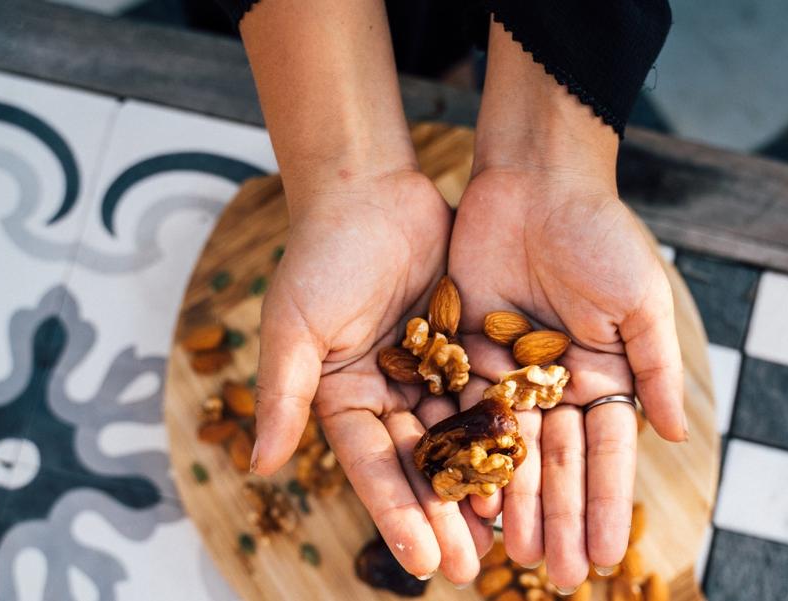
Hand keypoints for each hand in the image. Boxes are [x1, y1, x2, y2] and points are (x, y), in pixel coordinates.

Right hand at [241, 0, 491, 583]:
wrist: (370, 190)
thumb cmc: (322, 255)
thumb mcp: (294, 327)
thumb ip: (283, 396)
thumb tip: (258, 467)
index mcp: (344, 398)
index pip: (372, 468)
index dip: (397, 514)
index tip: (423, 562)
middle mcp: (388, 394)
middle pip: (421, 464)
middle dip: (445, 515)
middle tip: (474, 566)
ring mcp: (429, 373)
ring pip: (459, 437)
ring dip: (482, 483)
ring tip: (508, 532)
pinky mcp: (465, 347)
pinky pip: (487, 393)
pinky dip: (504, 428)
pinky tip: (529, 464)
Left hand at [449, 166, 685, 589]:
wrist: (535, 181)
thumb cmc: (600, 233)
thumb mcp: (641, 301)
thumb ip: (655, 369)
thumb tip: (679, 438)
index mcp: (604, 371)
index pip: (607, 452)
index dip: (605, 504)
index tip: (605, 556)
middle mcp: (557, 380)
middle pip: (558, 462)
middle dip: (560, 518)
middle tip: (558, 575)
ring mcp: (511, 370)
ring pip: (513, 449)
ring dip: (515, 502)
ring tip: (515, 556)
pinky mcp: (467, 351)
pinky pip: (468, 412)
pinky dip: (470, 455)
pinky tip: (470, 500)